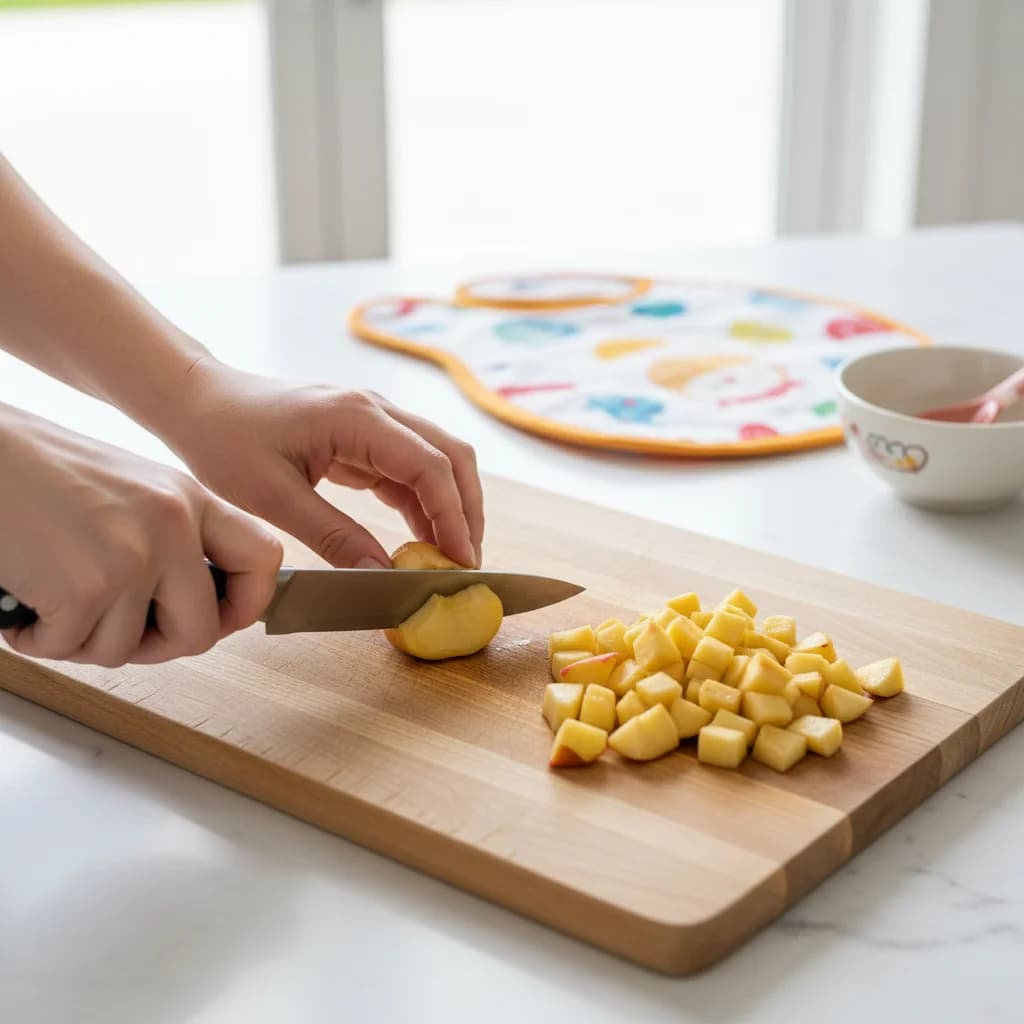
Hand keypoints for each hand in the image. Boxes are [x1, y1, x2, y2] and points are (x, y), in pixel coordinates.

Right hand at [0, 405, 282, 665]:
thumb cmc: (36, 473)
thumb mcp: (129, 491)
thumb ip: (171, 537)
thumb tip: (200, 606)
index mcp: (189, 498)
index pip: (264, 559)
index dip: (246, 604)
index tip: (217, 620)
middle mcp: (172, 524)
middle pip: (201, 632)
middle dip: (153, 647)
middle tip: (111, 631)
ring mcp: (133, 555)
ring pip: (124, 649)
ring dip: (79, 640)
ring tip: (50, 598)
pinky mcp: (86, 586)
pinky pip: (70, 648)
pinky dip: (38, 638)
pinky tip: (21, 599)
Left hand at [164, 361, 483, 568]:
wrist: (199, 401)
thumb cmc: (225, 441)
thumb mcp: (273, 498)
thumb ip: (333, 536)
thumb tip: (383, 573)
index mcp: (357, 418)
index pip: (431, 466)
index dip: (453, 516)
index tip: (461, 561)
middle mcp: (377, 410)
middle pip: (451, 456)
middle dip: (466, 510)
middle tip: (466, 563)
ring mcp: (373, 420)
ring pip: (438, 460)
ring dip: (450, 507)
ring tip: (448, 559)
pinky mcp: (364, 435)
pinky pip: (409, 469)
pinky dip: (422, 503)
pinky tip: (420, 540)